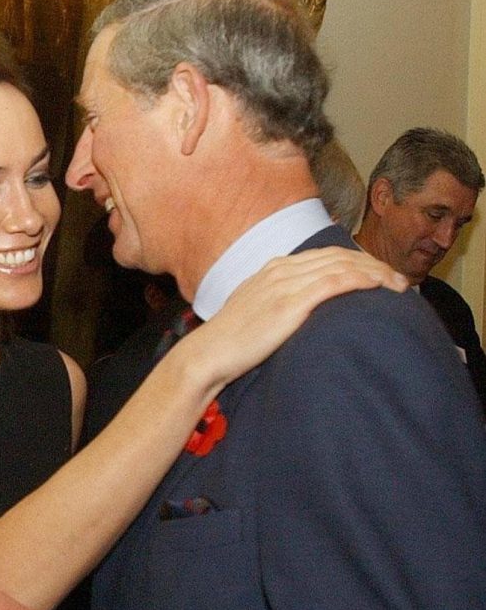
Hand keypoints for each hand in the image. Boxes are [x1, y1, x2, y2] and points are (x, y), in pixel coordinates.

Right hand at [184, 246, 407, 385]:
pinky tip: (379, 287)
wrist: (208, 354)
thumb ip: (278, 303)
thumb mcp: (255, 312)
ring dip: (376, 273)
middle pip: (340, 256)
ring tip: (399, 286)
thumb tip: (300, 313)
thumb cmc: (230, 343)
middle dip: (375, 265)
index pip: (326, 255)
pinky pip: (335, 282)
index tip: (379, 275)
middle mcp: (281, 269)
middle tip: (399, 280)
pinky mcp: (290, 303)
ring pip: (343, 266)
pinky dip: (362, 280)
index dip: (358, 261)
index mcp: (273, 268)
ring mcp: (285, 284)